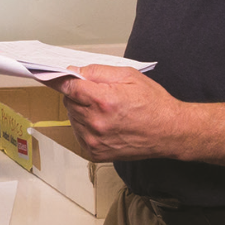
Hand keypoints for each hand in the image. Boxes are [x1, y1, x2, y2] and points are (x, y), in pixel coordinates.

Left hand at [59, 64, 191, 160]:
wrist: (169, 132)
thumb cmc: (154, 103)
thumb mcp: (129, 76)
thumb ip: (98, 72)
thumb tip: (75, 71)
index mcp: (104, 101)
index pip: (69, 87)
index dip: (65, 80)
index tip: (55, 77)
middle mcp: (96, 123)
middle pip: (69, 101)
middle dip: (79, 94)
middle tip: (98, 94)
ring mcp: (94, 141)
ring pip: (73, 118)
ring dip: (82, 111)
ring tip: (105, 110)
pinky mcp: (95, 153)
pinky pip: (79, 134)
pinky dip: (85, 127)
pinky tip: (104, 123)